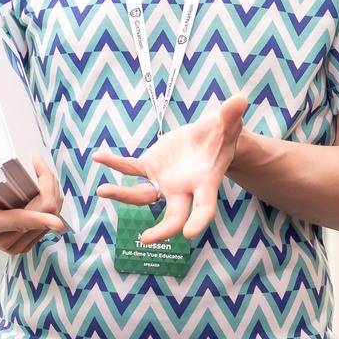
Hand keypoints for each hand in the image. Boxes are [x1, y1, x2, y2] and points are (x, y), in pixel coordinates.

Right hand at [0, 143, 65, 254]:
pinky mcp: (25, 244)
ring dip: (52, 193)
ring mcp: (17, 244)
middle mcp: (5, 240)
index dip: (41, 220)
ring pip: (51, 217)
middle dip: (48, 185)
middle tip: (38, 162)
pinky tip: (42, 187)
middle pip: (44, 214)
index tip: (57, 222)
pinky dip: (51, 203)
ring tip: (39, 171)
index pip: (21, 222)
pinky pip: (49, 222)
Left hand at [93, 97, 247, 243]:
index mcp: (205, 184)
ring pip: (142, 196)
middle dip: (162, 230)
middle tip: (147, 239)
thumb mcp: (228, 125)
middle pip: (173, 216)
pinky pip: (131, 169)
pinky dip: (115, 163)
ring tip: (102, 190)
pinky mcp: (150, 168)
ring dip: (122, 194)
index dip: (198, 221)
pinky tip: (99, 157)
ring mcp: (164, 181)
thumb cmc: (221, 136)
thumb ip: (231, 117)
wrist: (208, 139)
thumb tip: (240, 99)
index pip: (204, 208)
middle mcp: (183, 189)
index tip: (189, 235)